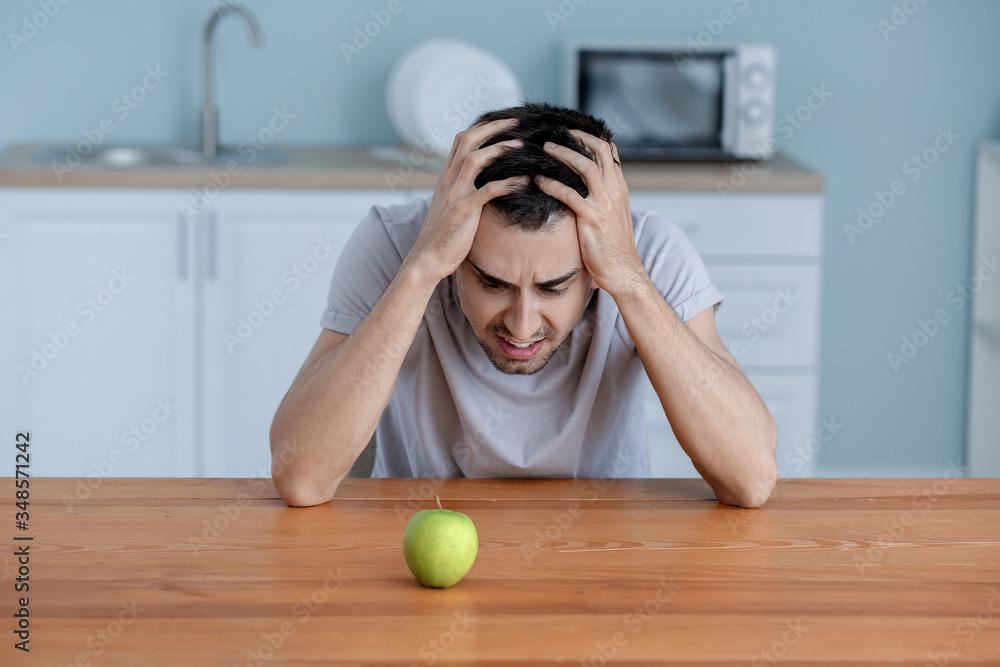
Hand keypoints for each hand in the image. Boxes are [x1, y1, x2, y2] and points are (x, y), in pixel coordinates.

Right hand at [403, 118, 527, 284]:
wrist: (426, 260)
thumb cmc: (441, 238)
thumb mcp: (449, 210)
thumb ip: (462, 195)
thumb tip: (480, 189)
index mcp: (446, 179)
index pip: (460, 142)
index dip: (481, 128)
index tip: (501, 124)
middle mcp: (448, 182)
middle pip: (467, 141)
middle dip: (492, 127)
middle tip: (515, 122)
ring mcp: (455, 195)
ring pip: (475, 159)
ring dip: (500, 148)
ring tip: (521, 145)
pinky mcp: (464, 211)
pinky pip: (488, 190)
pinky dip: (508, 183)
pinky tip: (525, 182)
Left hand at [533, 131, 645, 296]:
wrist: (624, 271)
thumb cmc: (614, 247)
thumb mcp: (613, 216)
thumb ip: (603, 198)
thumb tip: (587, 186)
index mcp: (620, 189)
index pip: (610, 152)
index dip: (591, 137)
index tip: (571, 132)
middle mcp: (615, 192)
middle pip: (599, 151)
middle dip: (577, 138)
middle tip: (555, 135)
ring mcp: (605, 205)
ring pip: (586, 167)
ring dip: (564, 154)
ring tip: (546, 150)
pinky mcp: (592, 219)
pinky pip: (570, 195)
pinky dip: (553, 184)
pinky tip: (539, 181)